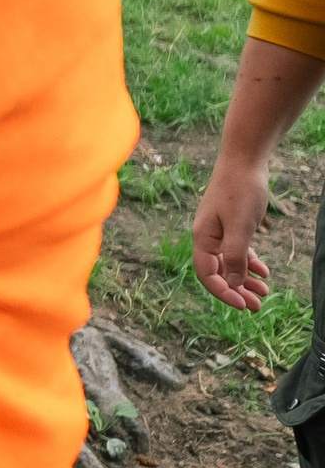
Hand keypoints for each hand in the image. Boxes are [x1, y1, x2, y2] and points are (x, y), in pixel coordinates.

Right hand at [192, 163, 275, 309]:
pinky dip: (250, 262)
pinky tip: (264, 271)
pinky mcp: (231, 224)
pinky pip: (238, 250)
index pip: (208, 274)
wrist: (243, 161)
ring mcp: (219, 231)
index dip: (224, 292)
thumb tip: (234, 284)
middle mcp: (207, 237)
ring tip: (264, 293)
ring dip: (245, 279)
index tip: (244, 305)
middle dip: (237, 291)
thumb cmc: (240, 191)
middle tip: (257, 307)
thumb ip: (236, 256)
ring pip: (230, 263)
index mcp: (204, 238)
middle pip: (219, 272)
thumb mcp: (241, 227)